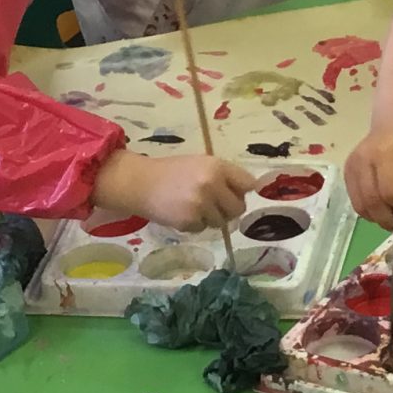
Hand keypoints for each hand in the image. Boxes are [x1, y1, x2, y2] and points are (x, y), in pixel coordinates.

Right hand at [108, 153, 253, 232]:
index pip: (248, 184)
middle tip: (213, 204)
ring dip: (211, 218)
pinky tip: (182, 212)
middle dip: (228, 209)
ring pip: (222, 221)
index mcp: (217, 166)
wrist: (141, 183)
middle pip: (238, 207)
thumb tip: (251, 191)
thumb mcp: (200, 164)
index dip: (243, 191)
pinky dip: (195, 224)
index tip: (236, 194)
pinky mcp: (189, 221)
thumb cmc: (172, 172)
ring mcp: (201, 204)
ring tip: (193, 206)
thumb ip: (224, 176)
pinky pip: (204, 228)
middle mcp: (211, 184)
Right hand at [347, 124, 392, 227]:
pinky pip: (355, 200)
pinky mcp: (347, 172)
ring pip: (360, 205)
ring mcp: (352, 167)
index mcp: (385, 153)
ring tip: (390, 216)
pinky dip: (368, 210)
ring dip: (376, 217)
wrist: (389, 120)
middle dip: (387, 218)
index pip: (390, 191)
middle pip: (372, 201)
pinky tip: (380, 208)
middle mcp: (363, 161)